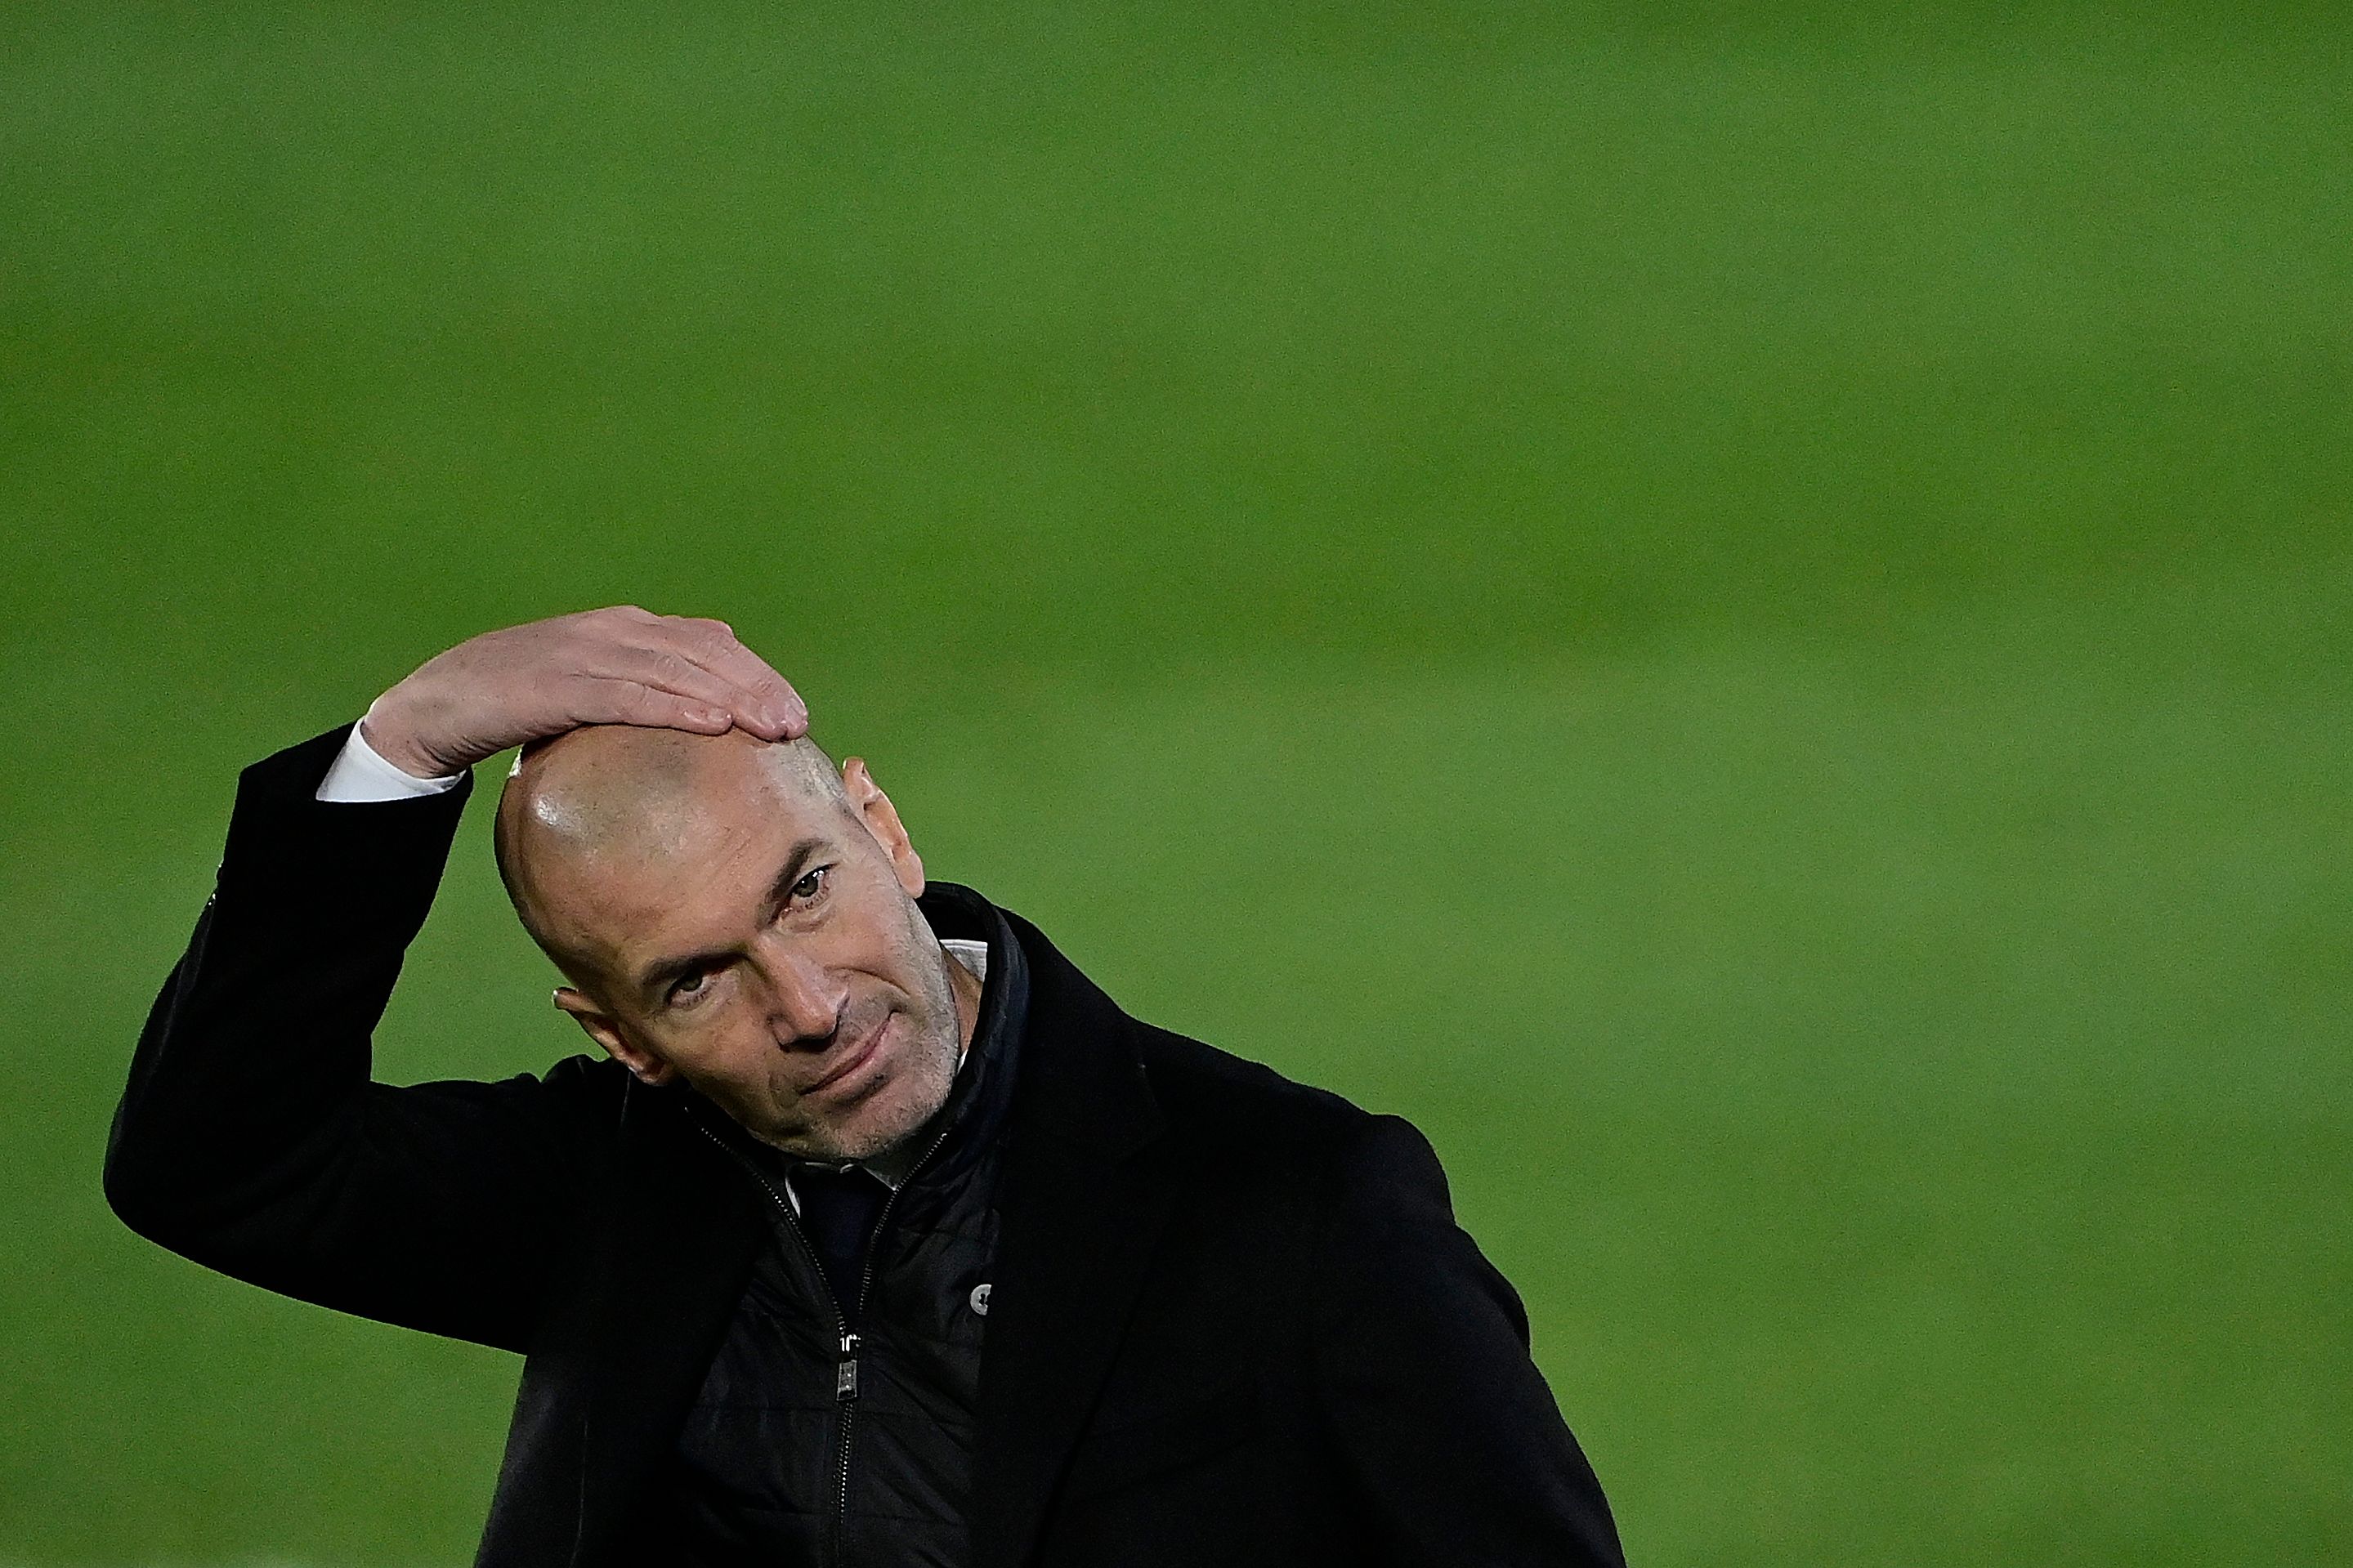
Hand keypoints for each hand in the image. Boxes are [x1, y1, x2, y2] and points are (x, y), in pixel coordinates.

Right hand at [358, 607, 808, 777]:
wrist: (435, 704)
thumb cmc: (518, 702)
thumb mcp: (590, 690)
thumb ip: (640, 687)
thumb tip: (704, 704)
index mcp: (623, 629)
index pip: (708, 642)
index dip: (756, 674)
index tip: (794, 712)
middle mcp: (610, 631)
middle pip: (702, 652)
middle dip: (756, 687)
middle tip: (796, 725)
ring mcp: (582, 653)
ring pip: (673, 670)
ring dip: (730, 698)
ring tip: (770, 727)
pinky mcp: (554, 685)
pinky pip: (625, 696)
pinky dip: (673, 707)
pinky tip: (711, 725)